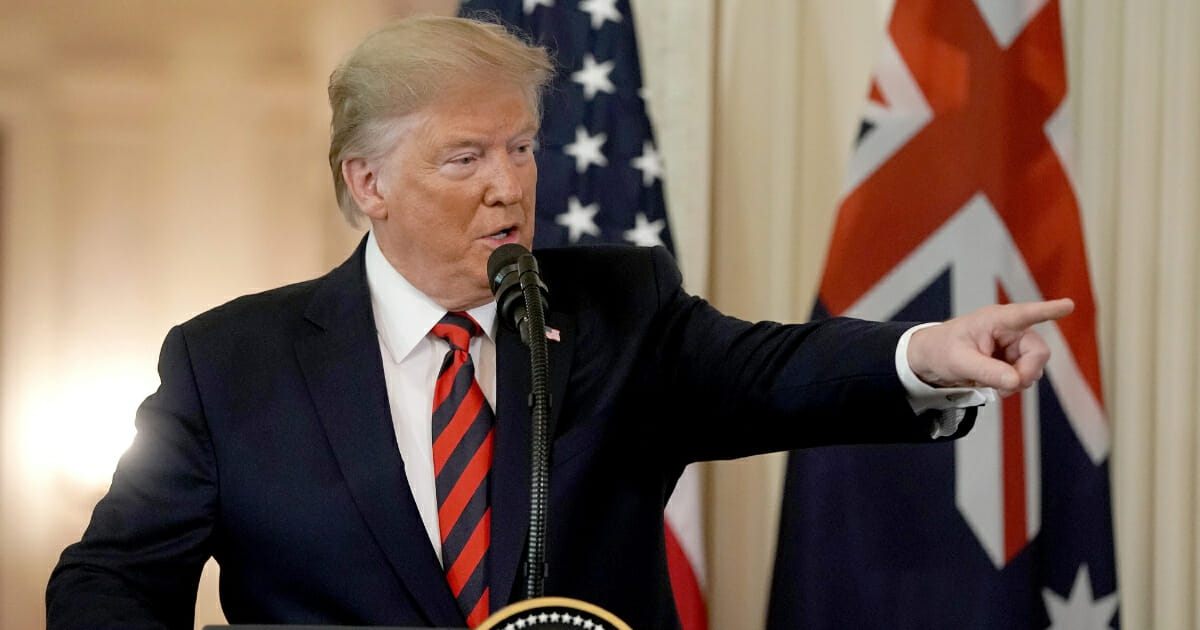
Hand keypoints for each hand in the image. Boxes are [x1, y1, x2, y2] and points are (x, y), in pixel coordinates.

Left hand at [907, 298, 1074, 396]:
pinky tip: (996, 384)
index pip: (1026, 314)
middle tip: (1007, 386)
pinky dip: (1013, 384)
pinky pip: (1025, 376)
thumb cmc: (941, 349)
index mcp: (997, 320)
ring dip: (1017, 380)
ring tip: (992, 382)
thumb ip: (987, 371)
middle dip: (1025, 372)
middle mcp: (1010, 329)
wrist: (931, 359)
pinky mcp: (1012, 360)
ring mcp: (1013, 345)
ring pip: (1034, 367)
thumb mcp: (959, 362)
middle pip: (1038, 352)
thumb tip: (1016, 381)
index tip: (1068, 305)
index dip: (1048, 310)